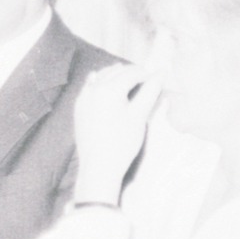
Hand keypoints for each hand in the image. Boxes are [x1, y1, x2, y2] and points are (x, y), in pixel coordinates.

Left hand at [70, 64, 160, 204]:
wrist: (98, 166)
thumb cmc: (122, 142)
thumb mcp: (139, 116)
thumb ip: (150, 91)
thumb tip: (161, 73)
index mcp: (109, 89)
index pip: (132, 74)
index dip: (147, 75)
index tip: (157, 79)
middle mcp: (93, 88)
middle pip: (117, 72)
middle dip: (132, 73)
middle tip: (146, 80)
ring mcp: (83, 97)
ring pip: (102, 76)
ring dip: (117, 75)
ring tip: (130, 81)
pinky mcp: (78, 106)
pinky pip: (90, 86)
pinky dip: (101, 81)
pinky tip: (106, 83)